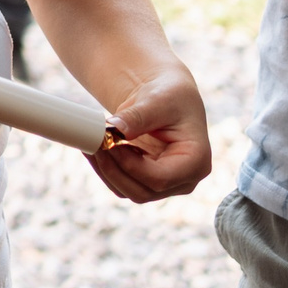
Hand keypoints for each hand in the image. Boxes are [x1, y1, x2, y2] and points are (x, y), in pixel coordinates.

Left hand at [86, 65, 211, 203]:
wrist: (166, 96)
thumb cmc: (170, 95)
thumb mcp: (158, 100)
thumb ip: (138, 116)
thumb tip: (114, 129)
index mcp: (196, 162)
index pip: (160, 178)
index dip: (131, 165)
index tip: (109, 143)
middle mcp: (183, 180)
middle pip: (142, 191)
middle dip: (113, 169)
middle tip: (95, 142)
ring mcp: (165, 185)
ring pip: (127, 191)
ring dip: (104, 169)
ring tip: (91, 141)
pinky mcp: (145, 181)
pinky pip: (120, 184)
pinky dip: (103, 168)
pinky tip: (93, 147)